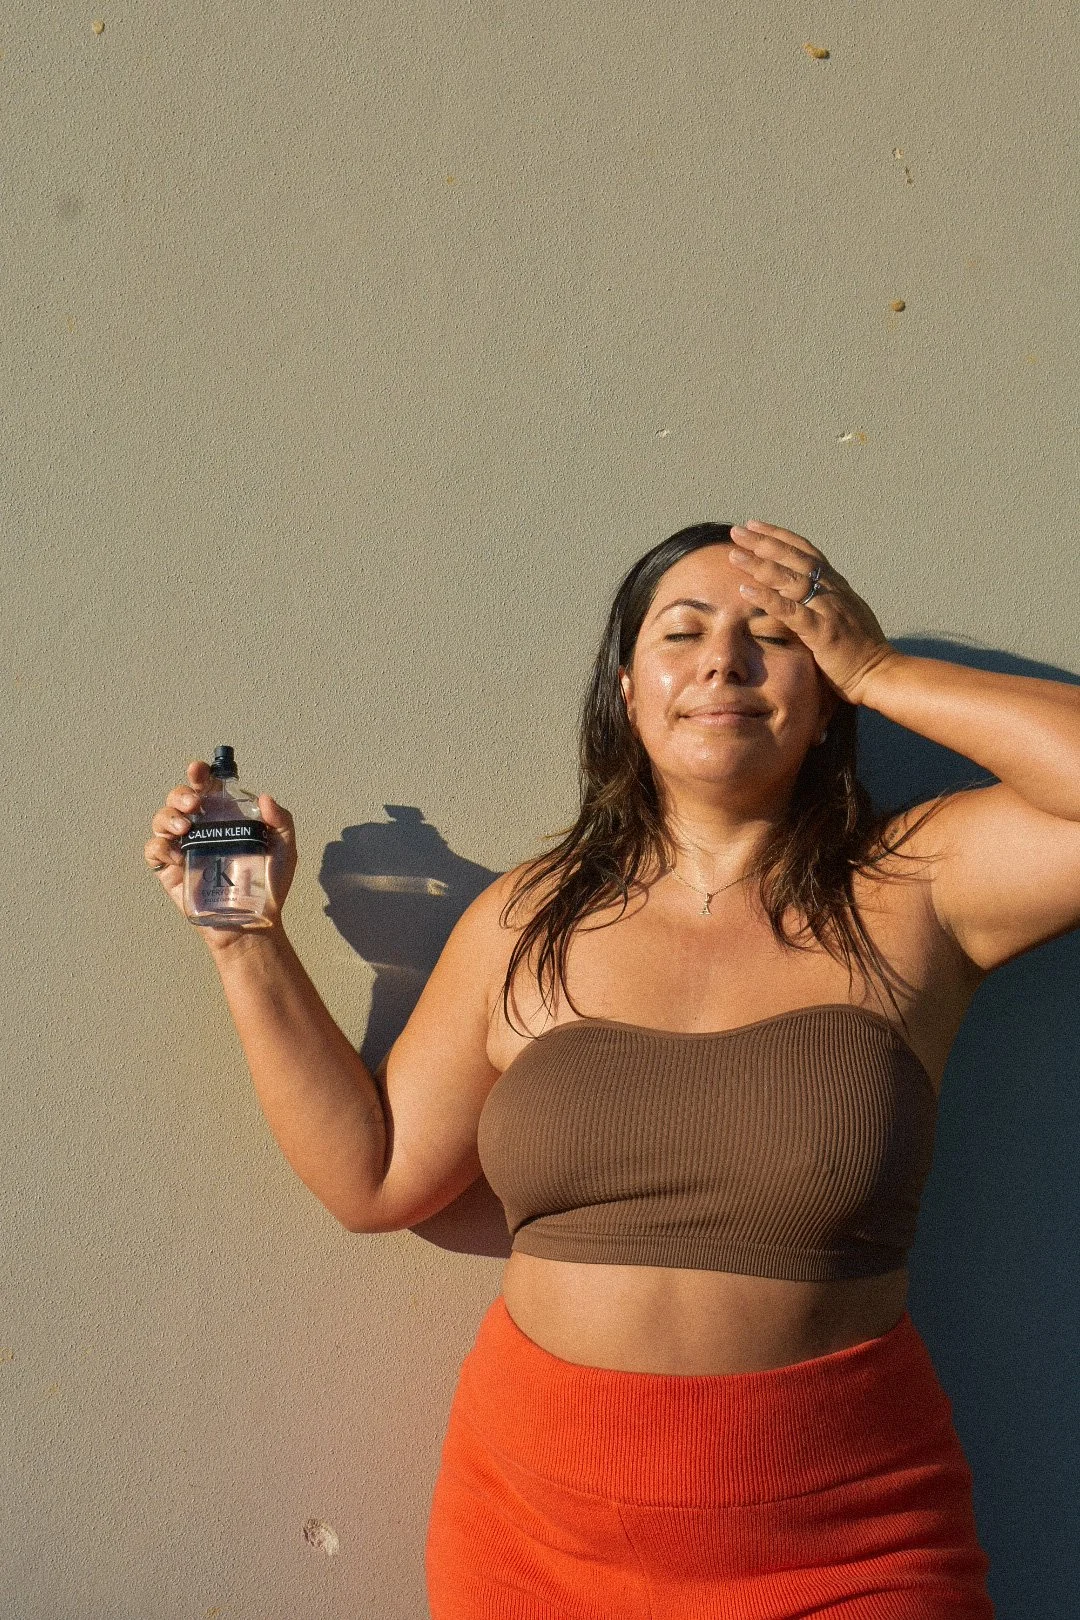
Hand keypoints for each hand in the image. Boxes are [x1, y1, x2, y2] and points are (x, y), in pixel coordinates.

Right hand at [144, 759, 297, 947]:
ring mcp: (185, 848)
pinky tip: (177, 853)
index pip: (208, 787)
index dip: (200, 774)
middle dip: (181, 793)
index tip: (199, 771)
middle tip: (193, 803)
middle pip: (179, 798)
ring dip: (168, 816)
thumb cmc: (269, 887)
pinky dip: (159, 846)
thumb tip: (265, 797)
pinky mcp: (171, 870)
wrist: (254, 924)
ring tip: (185, 827)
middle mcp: (203, 829)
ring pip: (162, 819)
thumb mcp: (285, 850)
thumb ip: (281, 821)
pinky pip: (154, 850)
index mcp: (226, 818)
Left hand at [726, 519, 896, 703]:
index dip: (779, 536)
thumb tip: (806, 593)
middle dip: (764, 542)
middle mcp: (832, 591)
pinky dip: (767, 598)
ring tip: (734, 555)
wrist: (881, 674)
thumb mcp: (844, 615)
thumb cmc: (862, 651)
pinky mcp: (822, 632)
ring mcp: (828, 609)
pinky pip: (790, 611)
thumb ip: (826, 601)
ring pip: (790, 579)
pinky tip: (745, 590)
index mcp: (837, 586)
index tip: (754, 525)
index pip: (805, 552)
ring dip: (760, 565)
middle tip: (737, 531)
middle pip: (794, 558)